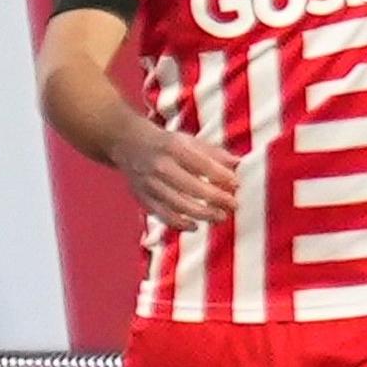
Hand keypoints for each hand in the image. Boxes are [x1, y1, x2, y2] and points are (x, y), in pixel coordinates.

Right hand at [108, 121, 240, 231]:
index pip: (202, 164)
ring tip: (220, 217)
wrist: (128, 144)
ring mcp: (150, 184)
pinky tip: (195, 226)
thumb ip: (213, 152)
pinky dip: (180, 224)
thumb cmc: (166, 144)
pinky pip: (163, 215)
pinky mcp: (143, 198)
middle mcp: (160, 166)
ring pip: (178, 205)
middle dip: (216, 198)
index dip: (221, 176)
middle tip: (233, 205)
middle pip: (192, 187)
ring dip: (203, 214)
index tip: (236, 184)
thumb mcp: (188, 140)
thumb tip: (237, 163)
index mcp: (174, 147)